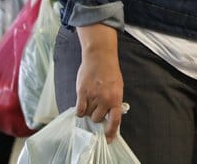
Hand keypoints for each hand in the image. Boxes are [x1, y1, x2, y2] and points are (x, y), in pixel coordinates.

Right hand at [75, 25, 123, 141]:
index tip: (109, 139)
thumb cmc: (110, 71)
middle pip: (97, 118)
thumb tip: (110, 115)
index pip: (115, 120)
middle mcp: (106, 99)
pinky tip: (82, 102)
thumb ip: (114, 101)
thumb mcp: (118, 86)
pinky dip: (79, 109)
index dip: (111, 131)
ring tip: (90, 99)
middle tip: (96, 106)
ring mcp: (93, 96)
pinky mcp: (82, 93)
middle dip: (95, 115)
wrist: (100, 57)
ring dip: (87, 111)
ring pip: (87, 114)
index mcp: (116, 98)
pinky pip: (79, 110)